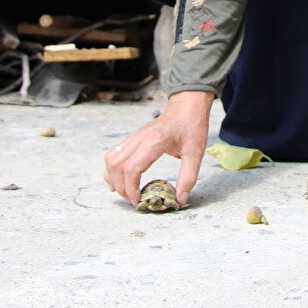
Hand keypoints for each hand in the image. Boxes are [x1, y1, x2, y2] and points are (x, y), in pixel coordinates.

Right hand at [103, 89, 213, 205]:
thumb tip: (180, 200)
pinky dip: (113, 168)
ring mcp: (134, 136)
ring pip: (111, 159)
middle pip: (116, 166)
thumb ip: (188, 177)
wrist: (187, 106)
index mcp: (154, 141)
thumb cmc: (192, 127)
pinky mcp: (133, 137)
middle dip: (121, 187)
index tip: (138, 202)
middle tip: (133, 200)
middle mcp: (139, 138)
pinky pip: (114, 153)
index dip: (131, 189)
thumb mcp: (195, 153)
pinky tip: (121, 179)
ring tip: (126, 191)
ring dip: (114, 178)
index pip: (132, 169)